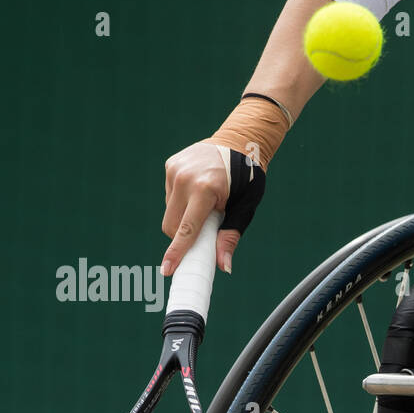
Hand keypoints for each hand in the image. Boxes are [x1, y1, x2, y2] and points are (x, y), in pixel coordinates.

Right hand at [161, 142, 238, 275]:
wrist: (240, 142)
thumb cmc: (247, 179)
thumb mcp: (245, 208)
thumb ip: (230, 237)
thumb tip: (224, 266)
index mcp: (205, 189)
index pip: (187, 229)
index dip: (177, 252)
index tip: (167, 269)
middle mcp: (185, 178)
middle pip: (172, 225)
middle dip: (184, 236)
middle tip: (204, 232)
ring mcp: (174, 169)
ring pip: (170, 212)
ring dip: (184, 218)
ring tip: (206, 206)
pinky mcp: (170, 165)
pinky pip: (170, 196)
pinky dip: (182, 202)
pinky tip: (199, 193)